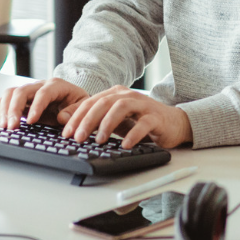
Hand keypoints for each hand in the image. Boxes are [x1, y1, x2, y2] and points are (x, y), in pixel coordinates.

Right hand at [0, 78, 89, 129]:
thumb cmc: (77, 103)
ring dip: (3, 110)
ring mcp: (29, 92)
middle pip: (22, 91)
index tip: (31, 121)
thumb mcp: (83, 106)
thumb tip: (62, 117)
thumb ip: (74, 111)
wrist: (73, 100)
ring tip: (3, 126)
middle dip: (14, 109)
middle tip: (12, 126)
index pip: (43, 93)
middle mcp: (39, 85)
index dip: (36, 106)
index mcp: (56, 85)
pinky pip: (5, 101)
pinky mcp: (21, 100)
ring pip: (10, 94)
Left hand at [62, 85, 192, 149]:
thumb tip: (67, 124)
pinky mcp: (156, 117)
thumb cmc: (141, 122)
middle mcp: (128, 96)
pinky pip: (144, 124)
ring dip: (107, 124)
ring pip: (121, 108)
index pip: (90, 102)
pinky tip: (125, 145)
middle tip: (78, 138)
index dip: (76, 117)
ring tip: (99, 141)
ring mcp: (143, 105)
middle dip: (88, 120)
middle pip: (103, 103)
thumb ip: (94, 120)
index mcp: (115, 94)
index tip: (66, 133)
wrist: (173, 123)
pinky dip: (133, 134)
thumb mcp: (115, 121)